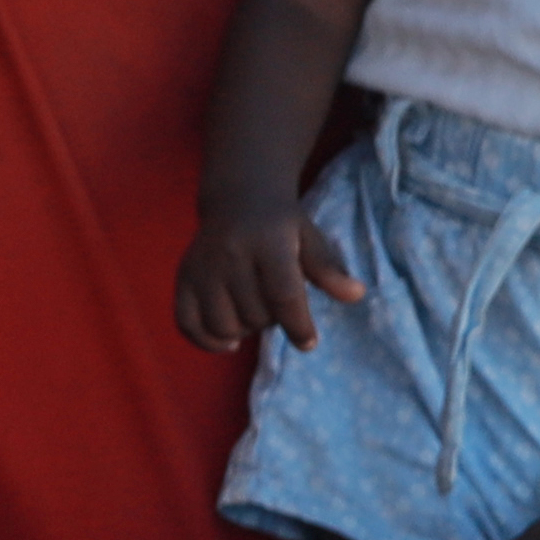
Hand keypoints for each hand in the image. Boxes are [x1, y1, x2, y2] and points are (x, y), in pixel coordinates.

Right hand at [173, 208, 360, 353]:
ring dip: (244, 330)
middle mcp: (230, 254)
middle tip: (276, 303)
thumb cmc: (282, 223)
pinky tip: (228, 339)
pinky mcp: (183, 277)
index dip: (298, 325)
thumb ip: (329, 270)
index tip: (308, 343)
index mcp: (267, 242)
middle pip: (254, 315)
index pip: (283, 295)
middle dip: (272, 320)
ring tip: (254, 312)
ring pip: (224, 325)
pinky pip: (187, 324)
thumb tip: (357, 295)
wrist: (239, 197)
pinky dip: (208, 341)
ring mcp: (202, 267)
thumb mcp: (310, 239)